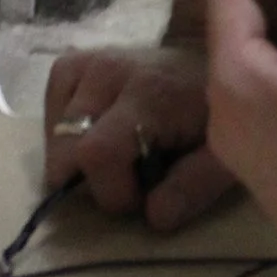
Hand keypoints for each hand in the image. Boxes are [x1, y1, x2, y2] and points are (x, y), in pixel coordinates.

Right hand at [42, 41, 230, 229]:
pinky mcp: (76, 59)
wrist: (223, 61)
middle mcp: (110, 70)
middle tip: (125, 178)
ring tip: (113, 154)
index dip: (110, 191)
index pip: (97, 153)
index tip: (139, 199)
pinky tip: (92, 131)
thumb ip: (193, 185)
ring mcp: (89, 61)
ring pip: (55, 128)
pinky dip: (64, 125)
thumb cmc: (219, 114)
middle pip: (67, 145)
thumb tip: (154, 217)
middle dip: (88, 180)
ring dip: (74, 156)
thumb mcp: (223, 156)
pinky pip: (53, 99)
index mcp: (149, 93)